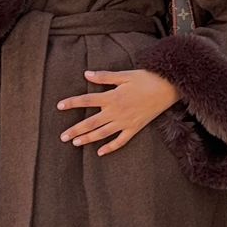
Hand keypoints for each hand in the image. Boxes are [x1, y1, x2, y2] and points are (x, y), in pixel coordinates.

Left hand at [57, 68, 181, 155]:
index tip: (59, 106)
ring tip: (75, 143)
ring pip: (102, 133)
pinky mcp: (134, 128)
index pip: (87, 100)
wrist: (167, 88)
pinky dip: (110, 147)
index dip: (72, 103)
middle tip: (62, 137)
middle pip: (91, 122)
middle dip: (75, 130)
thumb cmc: (146, 78)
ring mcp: (125, 122)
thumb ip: (104, 77)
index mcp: (112, 97)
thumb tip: (86, 74)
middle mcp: (116, 112)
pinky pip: (120, 141)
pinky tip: (100, 152)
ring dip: (88, 139)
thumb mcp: (124, 75)